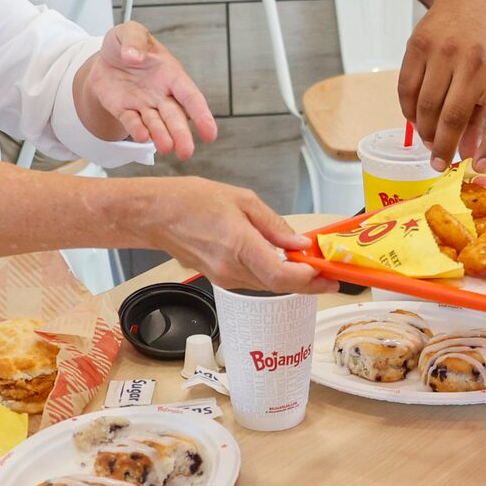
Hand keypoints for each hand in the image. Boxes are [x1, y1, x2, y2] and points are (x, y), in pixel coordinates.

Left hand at [78, 23, 217, 159]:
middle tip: (186, 152)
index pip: (190, 96)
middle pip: (175, 117)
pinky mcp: (124, 111)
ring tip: (166, 148)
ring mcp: (143, 104)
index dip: (202, 115)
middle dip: (181, 134)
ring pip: (156, 124)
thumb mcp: (130, 31)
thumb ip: (134, 39)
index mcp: (171, 74)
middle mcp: (161, 94)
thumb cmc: (126, 44)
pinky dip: (137, 129)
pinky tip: (143, 137)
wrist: (104, 59)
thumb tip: (133, 56)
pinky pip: (132, 122)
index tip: (210, 134)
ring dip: (161, 136)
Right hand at [134, 179, 327, 293]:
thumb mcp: (242, 200)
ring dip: (290, 278)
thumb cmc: (191, 201)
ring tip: (310, 265)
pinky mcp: (220, 279)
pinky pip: (253, 281)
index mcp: (239, 245)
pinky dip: (271, 274)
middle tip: (330, 275)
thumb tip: (299, 241)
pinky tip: (281, 262)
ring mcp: (224, 277)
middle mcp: (231, 268)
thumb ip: (274, 225)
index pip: (281, 275)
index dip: (309, 280)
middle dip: (308, 283)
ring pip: (267, 285)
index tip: (328, 275)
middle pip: (279, 285)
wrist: (156, 215)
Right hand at [399, 0, 485, 165]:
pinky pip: (407, 89)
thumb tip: (471, 155)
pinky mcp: (418, 46)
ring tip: (428, 141)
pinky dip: (409, 111)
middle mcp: (473, 63)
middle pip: (453, 118)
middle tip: (438, 163)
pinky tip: (415, 119)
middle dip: (443, 148)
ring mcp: (443, 52)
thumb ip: (485, 115)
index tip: (478, 167)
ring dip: (425, 132)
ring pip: (427, 107)